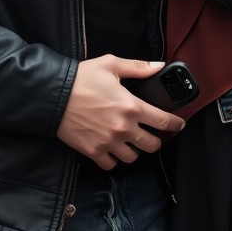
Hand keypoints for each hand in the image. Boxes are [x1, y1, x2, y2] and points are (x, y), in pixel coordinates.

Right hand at [56, 55, 184, 169]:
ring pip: (133, 158)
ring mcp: (108, 142)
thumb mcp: (111, 65)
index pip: (163, 121)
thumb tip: (158, 66)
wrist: (53, 95)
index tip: (178, 125)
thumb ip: (138, 67)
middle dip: (155, 140)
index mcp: (131, 106)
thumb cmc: (81, 78)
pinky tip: (112, 149)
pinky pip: (111, 165)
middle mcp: (123, 128)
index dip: (175, 124)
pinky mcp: (93, 151)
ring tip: (130, 141)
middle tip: (151, 134)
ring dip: (134, 150)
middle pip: (152, 145)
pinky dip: (113, 160)